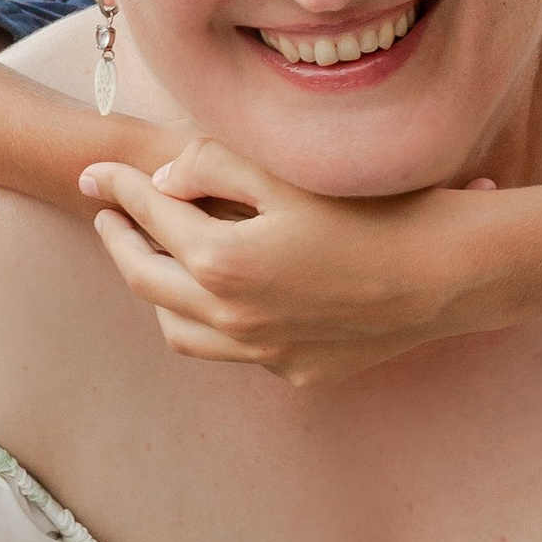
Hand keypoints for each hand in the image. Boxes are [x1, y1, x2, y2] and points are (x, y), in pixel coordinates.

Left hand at [77, 136, 502, 382]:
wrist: (445, 277)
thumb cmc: (373, 215)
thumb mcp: (288, 177)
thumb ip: (214, 169)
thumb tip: (160, 181)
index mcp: (222, 260)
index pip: (149, 216)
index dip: (118, 189)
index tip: (95, 174)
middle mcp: (231, 317)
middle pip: (145, 280)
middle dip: (120, 243)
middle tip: (109, 217)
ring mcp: (261, 353)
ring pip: (178, 329)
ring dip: (157, 292)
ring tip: (156, 259)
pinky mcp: (293, 372)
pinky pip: (231, 351)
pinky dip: (211, 322)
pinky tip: (225, 296)